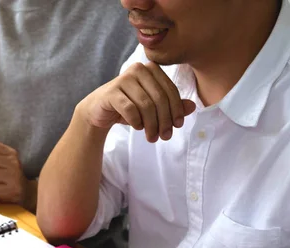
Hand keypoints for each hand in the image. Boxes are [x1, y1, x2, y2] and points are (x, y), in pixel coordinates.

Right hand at [77, 62, 195, 142]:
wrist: (98, 110)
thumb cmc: (127, 106)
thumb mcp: (152, 107)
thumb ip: (171, 105)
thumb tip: (192, 107)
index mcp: (151, 69)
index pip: (170, 90)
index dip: (177, 110)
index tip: (177, 126)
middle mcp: (138, 69)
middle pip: (159, 98)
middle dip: (164, 120)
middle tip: (165, 137)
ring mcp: (123, 79)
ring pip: (146, 105)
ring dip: (152, 125)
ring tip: (152, 137)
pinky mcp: (111, 93)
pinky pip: (130, 110)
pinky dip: (136, 122)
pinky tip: (137, 127)